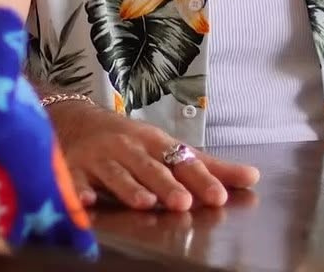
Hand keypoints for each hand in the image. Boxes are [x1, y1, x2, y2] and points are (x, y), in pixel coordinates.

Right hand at [57, 105, 258, 211]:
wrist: (74, 120)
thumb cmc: (129, 140)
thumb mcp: (166, 147)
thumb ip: (207, 166)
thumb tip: (252, 176)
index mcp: (155, 143)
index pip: (182, 161)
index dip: (200, 178)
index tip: (218, 195)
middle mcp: (129, 148)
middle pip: (150, 167)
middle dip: (166, 184)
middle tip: (183, 202)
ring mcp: (100, 158)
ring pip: (116, 174)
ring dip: (130, 187)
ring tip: (145, 202)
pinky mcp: (72, 168)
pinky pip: (74, 180)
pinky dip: (79, 189)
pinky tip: (86, 200)